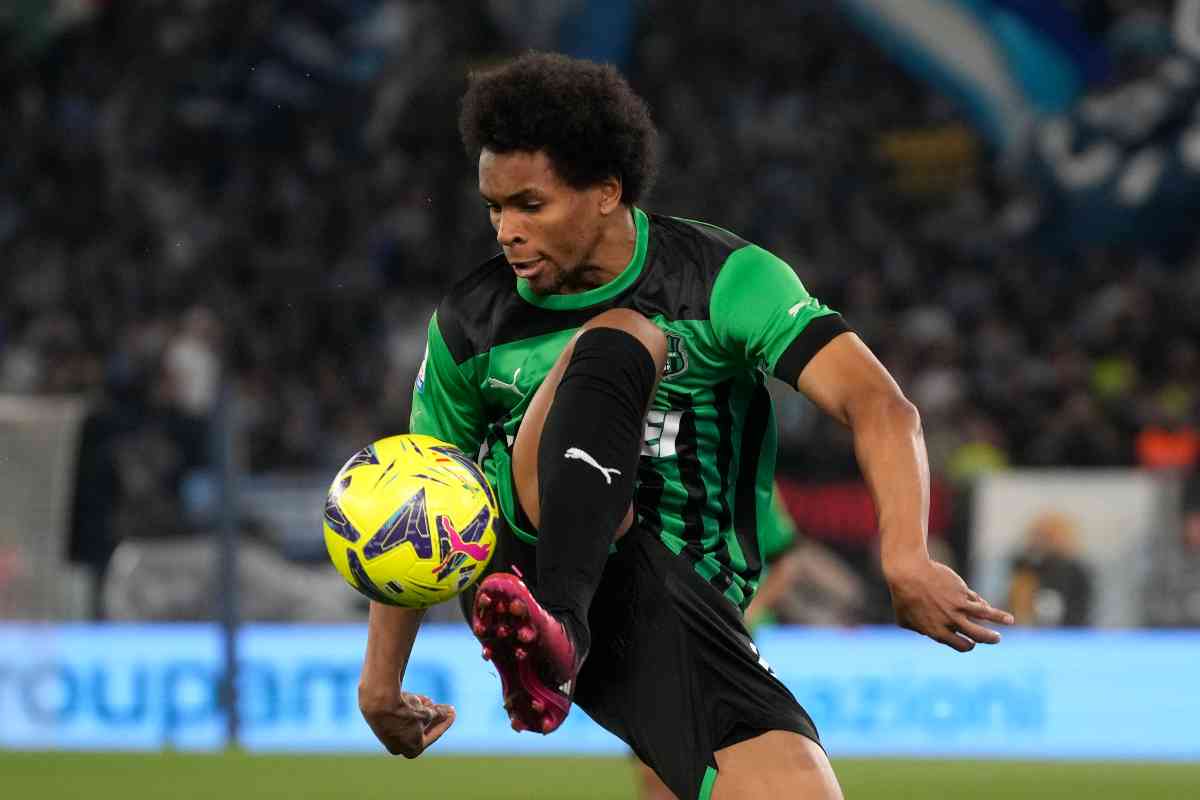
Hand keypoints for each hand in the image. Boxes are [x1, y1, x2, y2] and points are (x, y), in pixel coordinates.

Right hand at [360, 689, 455, 757]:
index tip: (453, 712)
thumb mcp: (426, 713)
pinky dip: (410, 710)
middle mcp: (399, 747)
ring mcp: (389, 737)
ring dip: (422, 712)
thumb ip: (437, 714)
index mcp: (413, 750)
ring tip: (429, 701)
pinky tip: (417, 699)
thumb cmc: (405, 710)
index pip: (434, 734)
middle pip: (423, 730)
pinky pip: (401, 718)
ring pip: (411, 723)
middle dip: (435, 718)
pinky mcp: (381, 725)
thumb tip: (447, 712)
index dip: (446, 722)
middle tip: (447, 707)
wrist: (378, 703)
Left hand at [884, 556, 1013, 651]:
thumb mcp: (904, 619)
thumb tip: (924, 632)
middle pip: (978, 635)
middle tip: (996, 638)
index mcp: (938, 632)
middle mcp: (951, 621)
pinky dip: (986, 604)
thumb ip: (917, 628)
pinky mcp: (962, 591)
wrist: (908, 574)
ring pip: (985, 616)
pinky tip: (990, 606)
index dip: (967, 645)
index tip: (971, 643)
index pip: (961, 645)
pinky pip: (978, 600)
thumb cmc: (902, 596)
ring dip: (1000, 619)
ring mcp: (959, 606)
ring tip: (1010, 621)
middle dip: (990, 638)